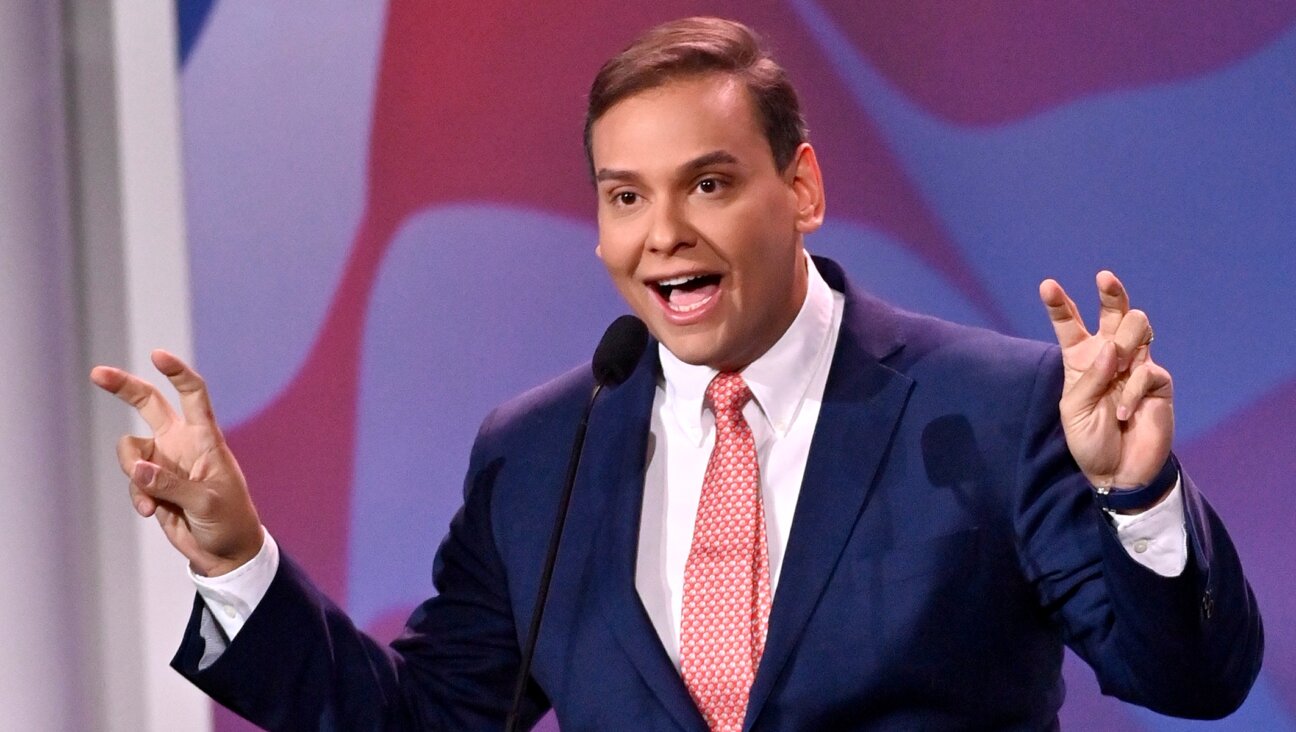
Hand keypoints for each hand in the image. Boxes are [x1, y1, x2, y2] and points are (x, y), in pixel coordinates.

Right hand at [90, 350, 262, 575]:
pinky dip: (137, 495)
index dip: (177, 373)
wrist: (225, 551)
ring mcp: (164, 461)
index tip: (158, 356)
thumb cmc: (229, 521)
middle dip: (123, 387)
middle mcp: (182, 442)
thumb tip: (136, 468)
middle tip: (97, 373)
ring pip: (130, 450)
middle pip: (149, 404)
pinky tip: (151, 512)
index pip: (193, 395)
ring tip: (151, 501)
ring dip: (132, 472)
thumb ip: (170, 485)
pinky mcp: (152, 483)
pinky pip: (132, 481)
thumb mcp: (206, 503)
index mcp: (206, 438)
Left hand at [1038, 271, 1173, 489]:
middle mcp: (1109, 356)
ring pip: (1139, 327)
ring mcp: (1136, 365)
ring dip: (1126, 342)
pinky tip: (1124, 413)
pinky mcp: (1158, 382)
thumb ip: (1089, 378)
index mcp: (1081, 359)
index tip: (1047, 285)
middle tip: (1104, 277)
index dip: (1060, 304)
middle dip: (1111, 292)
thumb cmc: (1089, 441)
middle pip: (1114, 312)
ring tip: (1118, 367)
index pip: (1069, 325)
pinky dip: (1132, 392)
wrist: (1118, 471)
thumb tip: (1112, 348)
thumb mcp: (1074, 410)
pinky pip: (1148, 371)